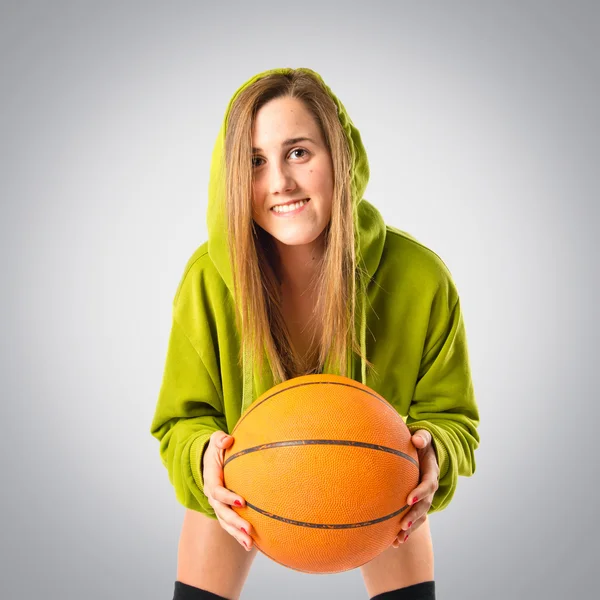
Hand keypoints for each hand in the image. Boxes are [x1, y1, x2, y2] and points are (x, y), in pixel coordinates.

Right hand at [203, 430, 253, 551]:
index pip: (217, 491)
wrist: (210, 459)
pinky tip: (251, 545)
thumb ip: (220, 439)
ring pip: (225, 522)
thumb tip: (228, 440)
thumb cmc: (217, 448)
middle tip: (248, 529)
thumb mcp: (216, 439)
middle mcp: (212, 495)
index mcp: (211, 479)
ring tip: (249, 543)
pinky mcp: (224, 510)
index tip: (242, 502)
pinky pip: (230, 525)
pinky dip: (238, 535)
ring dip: (236, 534)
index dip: (228, 497)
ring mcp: (217, 505)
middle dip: (234, 521)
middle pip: (221, 512)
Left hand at [392, 429, 439, 547]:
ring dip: (410, 527)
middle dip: (414, 516)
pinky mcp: (418, 502)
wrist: (425, 449)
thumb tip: (417, 441)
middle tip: (402, 525)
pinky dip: (406, 530)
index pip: (428, 484)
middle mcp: (430, 487)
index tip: (408, 499)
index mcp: (431, 472)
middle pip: (425, 505)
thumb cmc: (420, 441)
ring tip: (397, 539)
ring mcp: (425, 497)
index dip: (420, 493)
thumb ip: (422, 437)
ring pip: (420, 515)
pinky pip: (414, 518)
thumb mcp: (423, 436)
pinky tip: (394, 542)